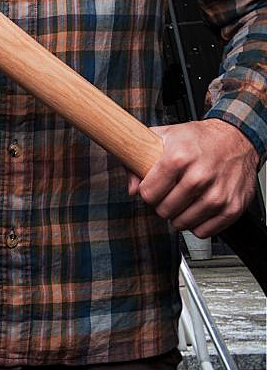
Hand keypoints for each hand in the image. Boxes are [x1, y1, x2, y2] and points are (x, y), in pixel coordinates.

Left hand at [127, 119, 260, 237]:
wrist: (236, 139)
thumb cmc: (198, 139)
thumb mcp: (162, 138)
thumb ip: (138, 161)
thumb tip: (132, 190)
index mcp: (179, 158)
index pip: (148, 193)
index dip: (146, 192)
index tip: (152, 188)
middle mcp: (200, 176)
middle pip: (164, 210)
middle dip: (161, 205)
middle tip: (168, 195)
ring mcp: (218, 194)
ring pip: (183, 223)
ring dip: (178, 216)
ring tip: (182, 201)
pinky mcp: (233, 207)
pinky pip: (204, 231)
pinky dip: (196, 225)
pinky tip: (196, 209)